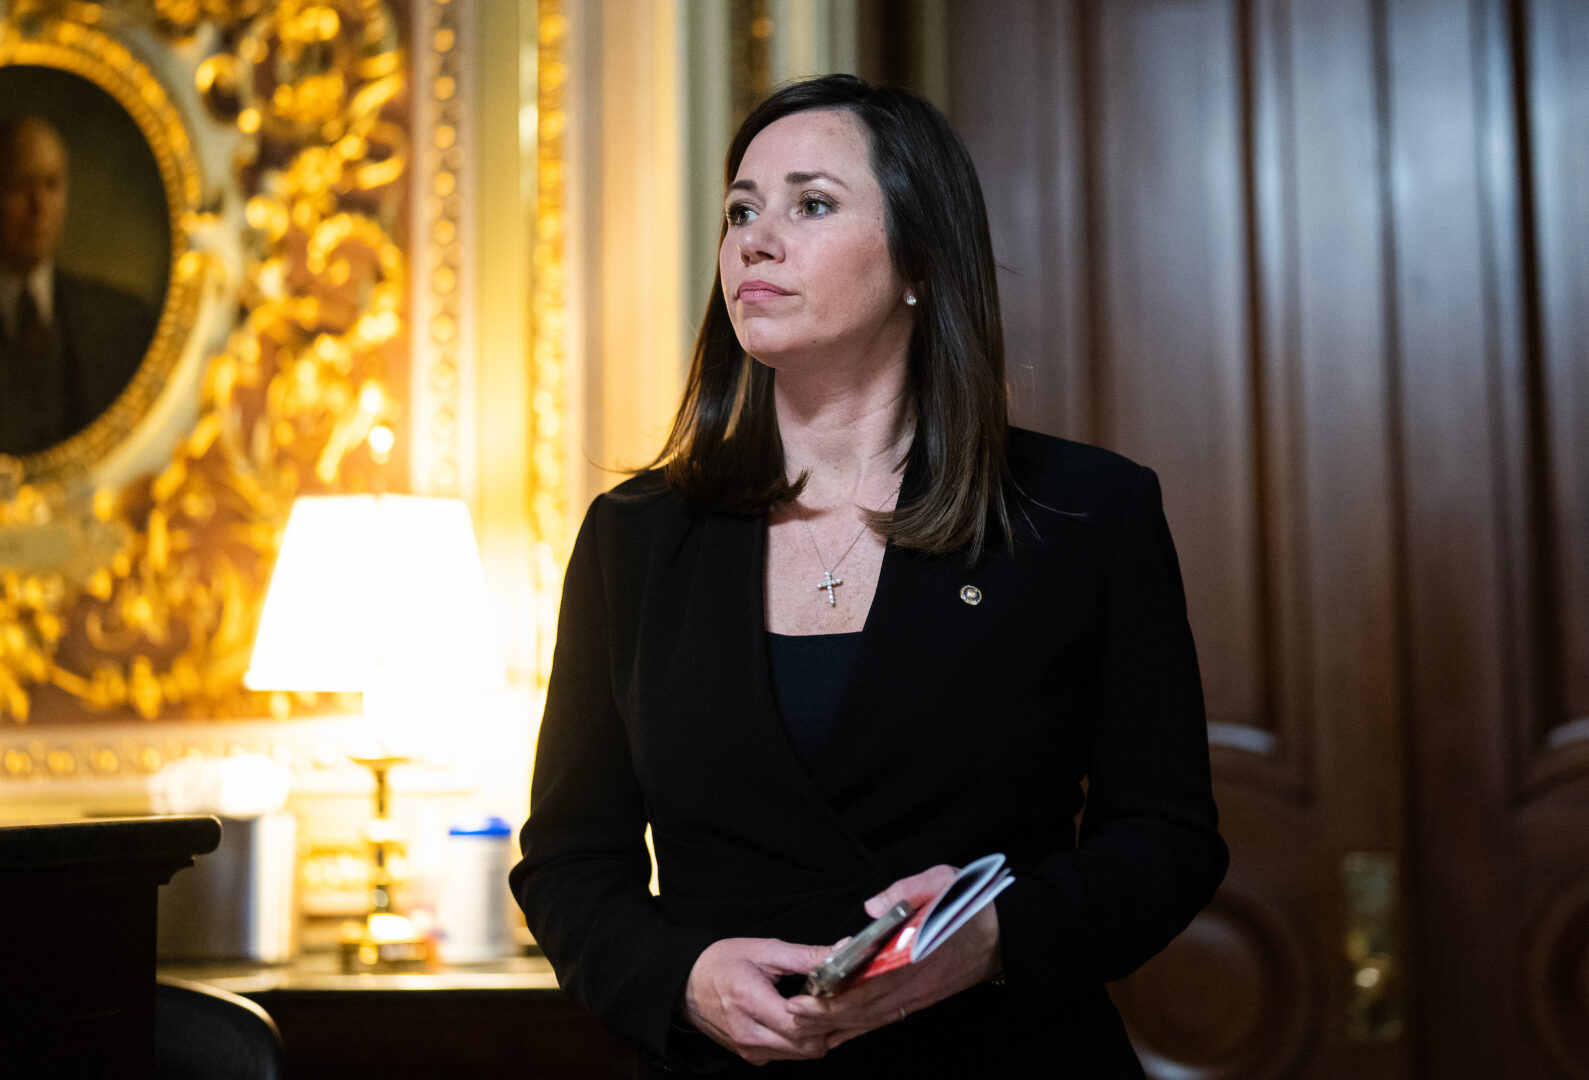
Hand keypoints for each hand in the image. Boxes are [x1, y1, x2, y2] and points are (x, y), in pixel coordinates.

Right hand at [682, 937, 836, 1064]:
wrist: (686, 986)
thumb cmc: (722, 963)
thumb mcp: (764, 950)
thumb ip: (806, 956)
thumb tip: (842, 950)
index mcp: (749, 1001)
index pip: (798, 1023)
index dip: (826, 1012)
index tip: (845, 994)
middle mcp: (748, 1033)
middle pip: (805, 1044)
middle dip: (831, 1026)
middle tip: (849, 1004)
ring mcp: (749, 1049)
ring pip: (801, 1054)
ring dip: (822, 1036)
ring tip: (835, 1011)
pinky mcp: (751, 1056)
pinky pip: (789, 1056)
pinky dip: (806, 1042)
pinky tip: (814, 1022)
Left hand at [785, 864, 1002, 1049]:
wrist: (1009, 935)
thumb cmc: (973, 904)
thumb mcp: (942, 882)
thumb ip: (906, 891)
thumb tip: (871, 907)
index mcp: (917, 955)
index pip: (869, 983)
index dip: (836, 994)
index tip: (807, 995)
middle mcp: (916, 983)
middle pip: (865, 1008)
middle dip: (827, 1015)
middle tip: (792, 1015)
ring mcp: (921, 995)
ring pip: (874, 1018)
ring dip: (839, 1024)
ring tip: (806, 1025)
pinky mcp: (924, 999)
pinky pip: (887, 1018)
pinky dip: (861, 1026)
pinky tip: (841, 1030)